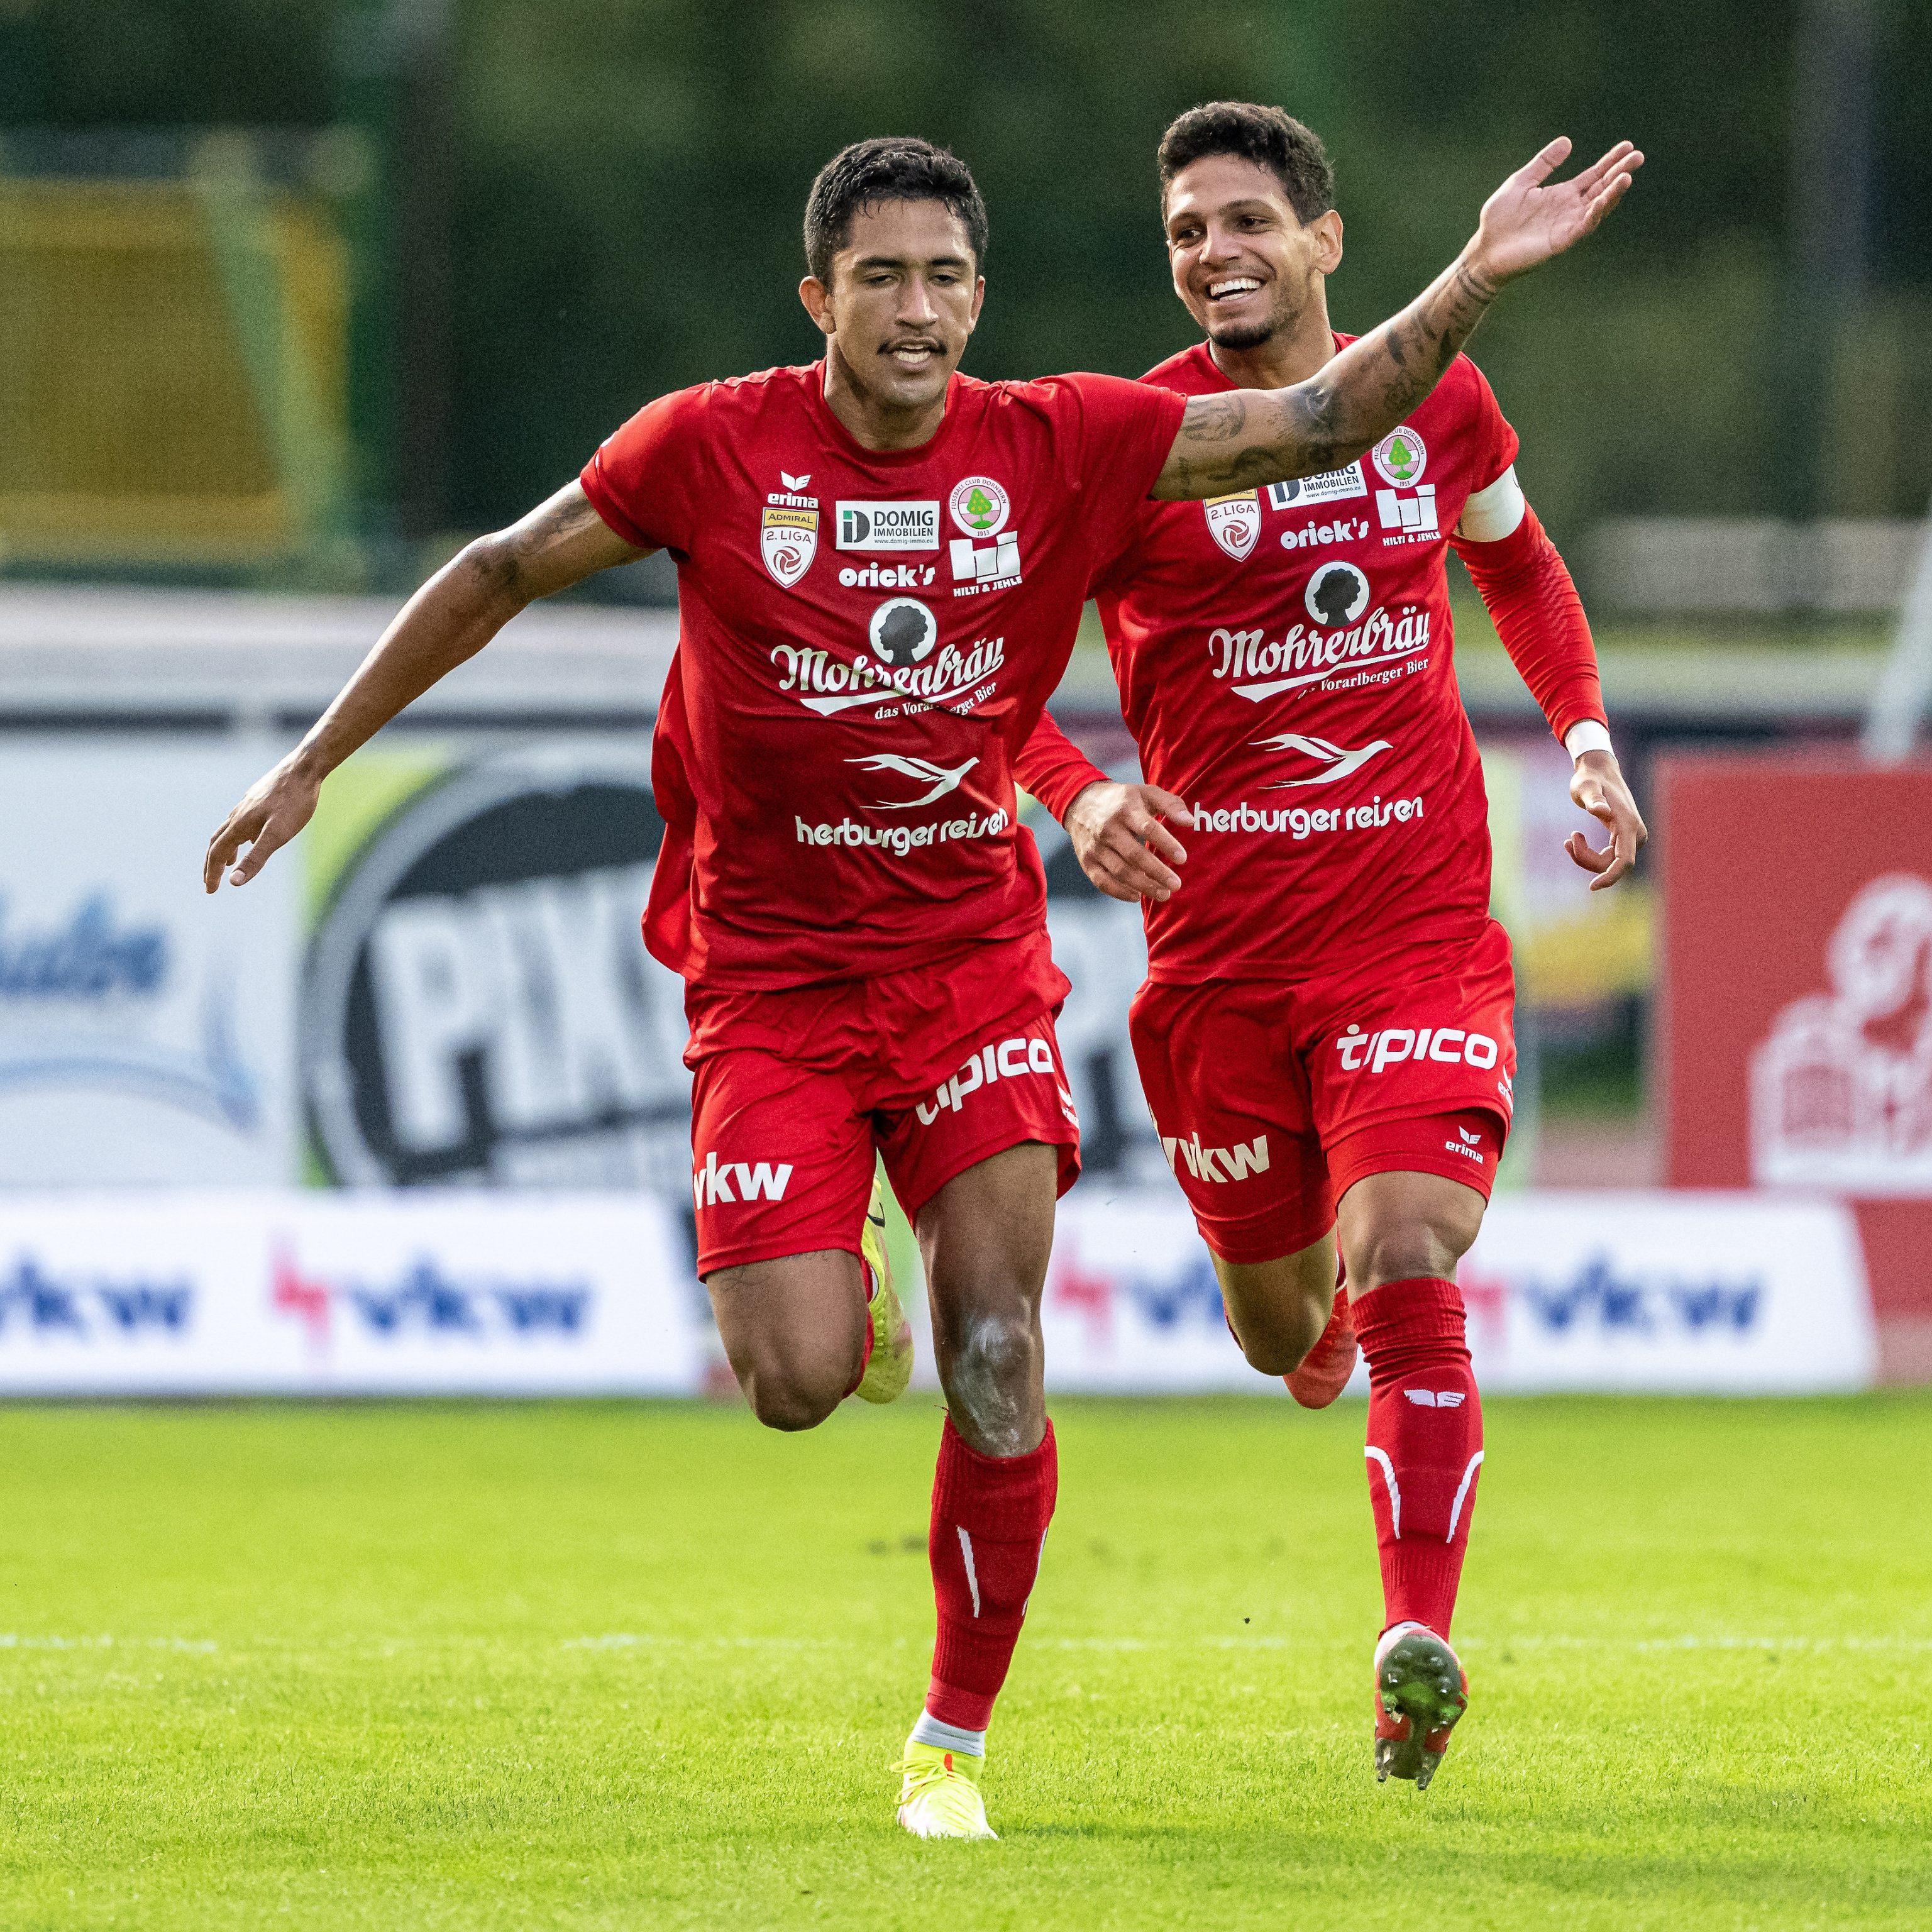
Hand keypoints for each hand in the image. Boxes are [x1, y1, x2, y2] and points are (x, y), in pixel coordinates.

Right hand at [203, 755, 323, 891]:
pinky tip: (252, 838)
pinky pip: (241, 821)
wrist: (305, 768)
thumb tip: (233, 882)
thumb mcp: (277, 835)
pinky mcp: (258, 799)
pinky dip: (239, 836)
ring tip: (228, 863)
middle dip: (212, 864)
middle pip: (217, 842)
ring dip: (224, 849)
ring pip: (229, 830)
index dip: (212, 874)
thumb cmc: (294, 802)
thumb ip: (255, 859)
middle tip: (211, 882)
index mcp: (239, 825)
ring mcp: (247, 805)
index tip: (210, 891)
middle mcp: (238, 814)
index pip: (217, 854)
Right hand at [1064, 781, 1192, 903]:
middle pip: (1134, 855)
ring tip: (1164, 894)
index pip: (1148, 828)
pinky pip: (1103, 882)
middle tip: (1176, 884)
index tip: (1182, 858)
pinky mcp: (1087, 862)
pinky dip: (1120, 892)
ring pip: (1120, 871)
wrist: (1081, 804)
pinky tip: (1137, 896)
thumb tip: (1190, 821)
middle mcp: (1108, 829)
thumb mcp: (1146, 793)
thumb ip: (1171, 804)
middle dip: (1157, 872)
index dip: (1166, 844)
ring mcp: (1095, 847)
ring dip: (1143, 886)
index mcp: (1125, 809)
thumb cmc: (1123, 801)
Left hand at [1467, 137, 1642, 285]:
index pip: (1593, 176)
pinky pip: (1583, 226)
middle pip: (1602, 188)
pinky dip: (1595, 213)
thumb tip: (1567, 141)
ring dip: (1613, 193)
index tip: (1627, 146)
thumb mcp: (1520, 182)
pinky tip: (1604, 199)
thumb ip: (1543, 164)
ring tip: (1627, 177)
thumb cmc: (1499, 219)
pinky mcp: (1561, 241)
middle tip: (1637, 156)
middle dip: (1620, 173)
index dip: (1610, 162)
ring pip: (1597, 207)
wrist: (1485, 251)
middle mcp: (1569, 209)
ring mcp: (1567, 225)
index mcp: (1562, 194)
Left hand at [1566, 750, 1646, 891]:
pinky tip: (1574, 840)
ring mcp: (1632, 837)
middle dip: (1586, 859)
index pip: (1624, 861)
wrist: (1599, 771)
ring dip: (1586, 857)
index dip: (1610, 876)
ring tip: (1570, 839)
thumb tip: (1601, 810)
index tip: (1592, 887)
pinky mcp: (1625, 838)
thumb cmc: (1590, 778)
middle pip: (1612, 864)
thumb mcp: (1585, 786)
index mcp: (1628, 824)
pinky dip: (1589, 854)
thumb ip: (1592, 798)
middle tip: (1567, 841)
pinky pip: (1608, 857)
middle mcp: (1636, 833)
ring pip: (1609, 863)